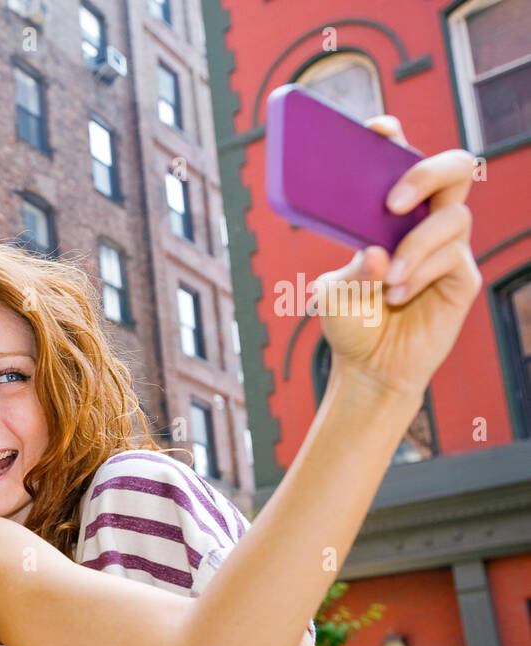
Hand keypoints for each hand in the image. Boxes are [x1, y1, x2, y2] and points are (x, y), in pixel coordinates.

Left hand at [311, 115, 482, 400]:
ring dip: (417, 246)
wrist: (367, 366)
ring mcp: (446, 247)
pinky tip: (396, 296)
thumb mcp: (333, 292)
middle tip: (393, 201)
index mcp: (389, 214)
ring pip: (454, 218)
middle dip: (427, 172)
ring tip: (387, 280)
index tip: (376, 129)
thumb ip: (350, 272)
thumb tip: (376, 252)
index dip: (393, 137)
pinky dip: (420, 275)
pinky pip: (452, 259)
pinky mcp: (461, 278)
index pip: (399, 161)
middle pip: (453, 169)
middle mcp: (423, 221)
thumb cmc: (349, 320)